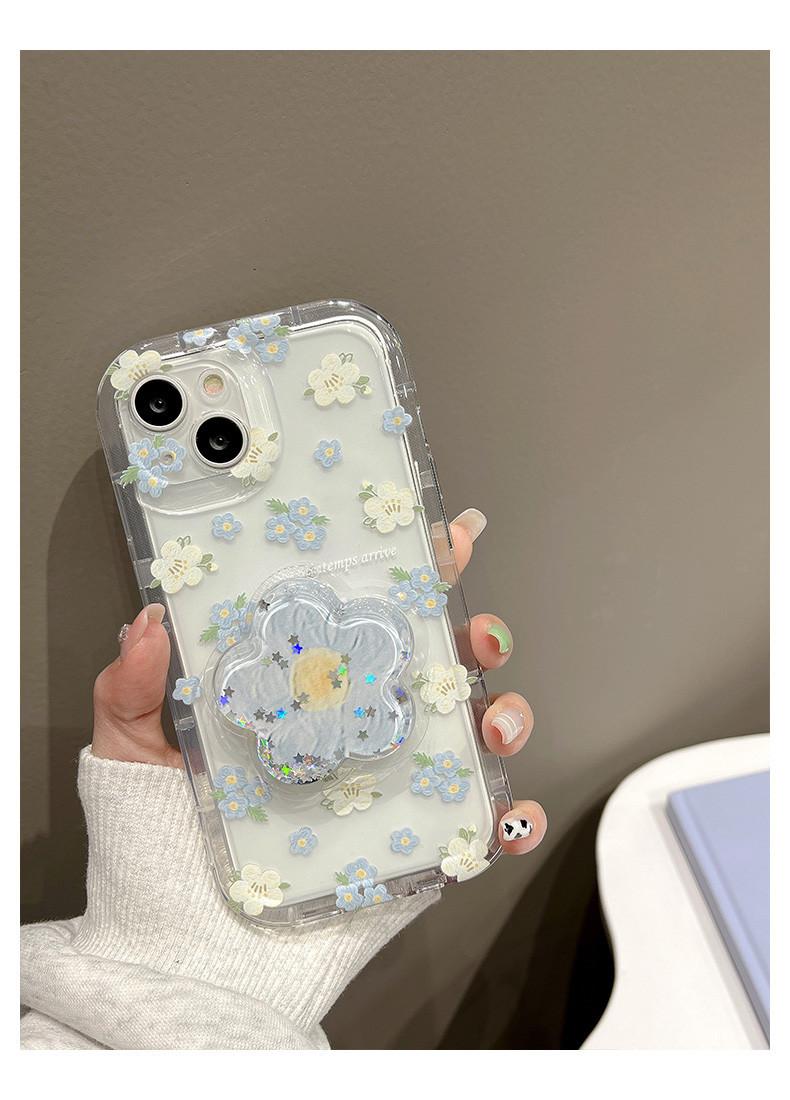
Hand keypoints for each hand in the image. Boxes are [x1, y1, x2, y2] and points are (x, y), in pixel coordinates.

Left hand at [92, 508, 545, 854]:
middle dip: (477, 634)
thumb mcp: (131, 751)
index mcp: (308, 687)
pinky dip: (512, 819)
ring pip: (475, 732)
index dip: (413, 572)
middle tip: (476, 634)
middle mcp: (360, 726)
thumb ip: (134, 688)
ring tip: (492, 723)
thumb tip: (149, 620)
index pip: (367, 615)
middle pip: (440, 662)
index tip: (442, 539)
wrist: (185, 952)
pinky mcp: (417, 847)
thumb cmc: (159, 844)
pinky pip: (481, 829)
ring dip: (506, 714)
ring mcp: (396, 784)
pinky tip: (507, 814)